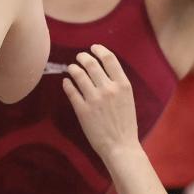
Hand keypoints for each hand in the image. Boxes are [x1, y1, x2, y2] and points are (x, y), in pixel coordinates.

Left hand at [62, 45, 140, 162]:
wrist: (121, 146)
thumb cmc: (126, 124)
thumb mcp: (127, 99)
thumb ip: (117, 84)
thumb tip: (103, 70)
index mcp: (123, 85)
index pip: (109, 59)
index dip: (99, 50)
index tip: (93, 47)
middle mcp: (108, 89)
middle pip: (92, 64)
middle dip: (83, 57)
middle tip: (79, 57)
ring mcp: (94, 99)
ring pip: (79, 75)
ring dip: (73, 68)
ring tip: (71, 68)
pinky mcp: (82, 110)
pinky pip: (71, 91)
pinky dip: (67, 84)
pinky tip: (66, 82)